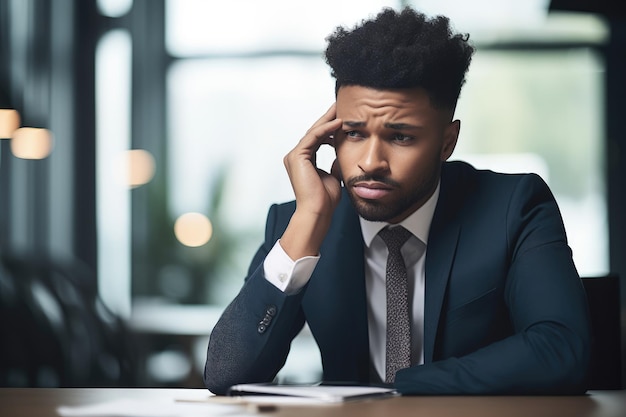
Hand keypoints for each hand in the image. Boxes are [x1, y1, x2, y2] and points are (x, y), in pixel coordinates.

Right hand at [280, 104, 342, 258]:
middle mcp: (296, 156)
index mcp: (303, 160)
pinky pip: (313, 137)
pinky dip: (326, 129)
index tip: (345, 117)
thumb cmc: (326, 199)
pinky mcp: (296, 157)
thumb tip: (346, 152)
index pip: (318, 137)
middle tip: (342, 104)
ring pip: (314, 131)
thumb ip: (337, 162)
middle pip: (315, 131)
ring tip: (343, 108)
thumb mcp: (335, 175)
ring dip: (329, 119)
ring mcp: (294, 156)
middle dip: (329, 117)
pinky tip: (339, 122)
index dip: (331, 126)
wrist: (318, 211)